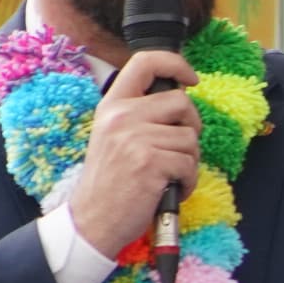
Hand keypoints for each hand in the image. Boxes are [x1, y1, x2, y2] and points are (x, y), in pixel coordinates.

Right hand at [62, 48, 202, 256]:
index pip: (144, 62)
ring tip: (166, 175)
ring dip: (188, 161)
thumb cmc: (111, 180)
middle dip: (190, 126)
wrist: (93, 219)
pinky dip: (187, 181)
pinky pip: (190, 164)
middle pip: (181, 102)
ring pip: (190, 138)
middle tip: (178, 149)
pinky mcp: (151, 162)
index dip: (175, 64)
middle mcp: (121, 116)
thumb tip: (179, 100)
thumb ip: (139, 115)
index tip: (190, 79)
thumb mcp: (113, 136)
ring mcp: (135, 138)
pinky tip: (168, 189)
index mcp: (112, 105)